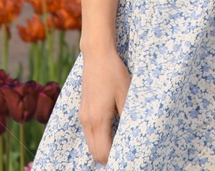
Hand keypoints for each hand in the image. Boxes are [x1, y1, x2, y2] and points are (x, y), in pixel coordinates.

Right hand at [79, 48, 130, 164]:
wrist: (97, 55)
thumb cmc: (114, 74)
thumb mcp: (126, 95)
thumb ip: (128, 118)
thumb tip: (131, 136)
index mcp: (98, 120)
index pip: (103, 152)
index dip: (114, 159)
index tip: (127, 157)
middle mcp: (87, 121)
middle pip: (95, 152)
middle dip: (107, 157)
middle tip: (124, 154)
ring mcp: (83, 115)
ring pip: (91, 143)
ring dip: (102, 147)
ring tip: (119, 144)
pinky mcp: (83, 110)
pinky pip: (89, 132)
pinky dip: (98, 138)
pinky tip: (111, 131)